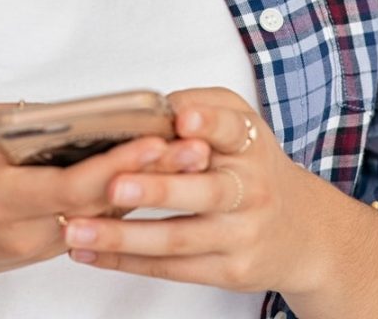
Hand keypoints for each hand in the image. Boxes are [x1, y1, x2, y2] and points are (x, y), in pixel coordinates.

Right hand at [0, 103, 210, 292]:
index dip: (119, 165)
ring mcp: (43, 245)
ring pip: (105, 214)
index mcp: (2, 198)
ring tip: (190, 154)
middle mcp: (29, 229)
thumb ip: (19, 121)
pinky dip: (122, 193)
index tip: (155, 140)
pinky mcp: (52, 247)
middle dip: (151, 176)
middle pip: (103, 204)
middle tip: (195, 147)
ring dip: (147, 184)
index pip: (73, 186)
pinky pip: (94, 218)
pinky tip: (156, 171)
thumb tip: (73, 110)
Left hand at [57, 87, 329, 297]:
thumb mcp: (241, 125)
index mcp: (249, 145)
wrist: (300, 231)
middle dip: (157, 190)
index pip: (230, 129)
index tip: (182, 119)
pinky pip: (171, 268)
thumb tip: (155, 106)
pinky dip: (126, 261)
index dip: (207, 123)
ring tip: (77, 227)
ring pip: (178, 238)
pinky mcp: (228, 271)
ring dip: (123, 235)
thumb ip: (203, 107)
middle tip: (116, 185)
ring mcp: (239, 235)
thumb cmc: (253, 168)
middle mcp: (249, 190)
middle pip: (203, 191)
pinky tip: (90, 251)